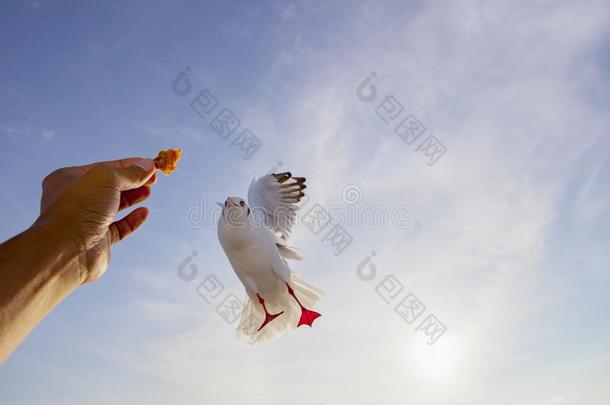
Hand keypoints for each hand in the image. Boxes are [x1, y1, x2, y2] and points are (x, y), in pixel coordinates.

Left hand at [33, 158, 156, 283]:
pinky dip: (132, 220)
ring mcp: (86, 221)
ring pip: (114, 206)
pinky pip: (119, 228)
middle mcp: (75, 200)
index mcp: (68, 179)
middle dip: (132, 181)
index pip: (103, 168)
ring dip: (132, 198)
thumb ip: (130, 172)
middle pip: (109, 187)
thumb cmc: (79, 207)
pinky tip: (144, 212)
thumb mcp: (107, 178)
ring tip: (149, 191)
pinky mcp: (98, 241)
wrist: (67, 250)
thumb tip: (148, 166)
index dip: (127, 165)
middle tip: (153, 178)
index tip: (148, 165)